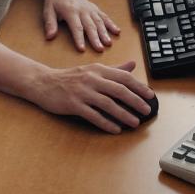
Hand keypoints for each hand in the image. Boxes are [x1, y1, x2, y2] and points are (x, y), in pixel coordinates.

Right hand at [33, 61, 152, 133]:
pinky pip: (93, 115)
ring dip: (123, 114)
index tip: (150, 95)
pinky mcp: (73, 104)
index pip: (123, 77)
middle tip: (146, 111)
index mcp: (98, 69)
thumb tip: (133, 65)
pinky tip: (115, 129)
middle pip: (119, 90)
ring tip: (134, 123)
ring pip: (108, 104)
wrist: (44, 83)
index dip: (138, 86)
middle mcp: (92, 79)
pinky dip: (106, 123)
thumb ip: (114, 69)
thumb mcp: (93, 69)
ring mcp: (82, 92)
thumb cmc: (70, 77)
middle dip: (135, 101)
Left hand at [43, 0, 119, 51]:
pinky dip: (111, 24)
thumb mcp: (48, 10)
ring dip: (105, 33)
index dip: (79, 38)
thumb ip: (50, 23)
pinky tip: (117, 31)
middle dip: (96, 38)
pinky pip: (104, 16)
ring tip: (109, 43)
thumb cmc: (55, 0)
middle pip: (90, 26)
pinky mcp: (95, 8)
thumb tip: (50, 37)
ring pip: (99, 21)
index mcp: (70, 11)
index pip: (76, 27)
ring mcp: (90, 9)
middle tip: (100, 49)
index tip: (82, 49)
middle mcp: (82, 10)